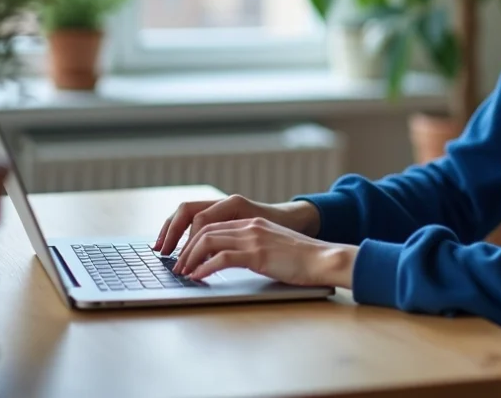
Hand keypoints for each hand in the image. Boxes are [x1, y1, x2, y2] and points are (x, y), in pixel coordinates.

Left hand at [174, 216, 356, 288]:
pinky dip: (204, 268)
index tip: (184, 255)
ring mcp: (253, 239)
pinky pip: (221, 258)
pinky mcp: (257, 255)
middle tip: (177, 266)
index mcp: (252, 222)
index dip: (193, 239)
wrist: (323, 258)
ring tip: (183, 273)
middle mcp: (250, 226)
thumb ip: (253, 247)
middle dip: (186, 248)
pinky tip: (198, 277)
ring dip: (190, 258)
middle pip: (205, 230)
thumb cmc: (302, 258)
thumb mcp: (273, 246)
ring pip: (208, 241)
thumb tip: (230, 260)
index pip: (213, 224)